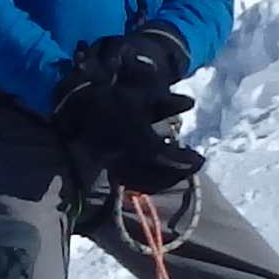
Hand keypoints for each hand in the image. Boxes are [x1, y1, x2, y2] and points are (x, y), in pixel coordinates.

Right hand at [49, 70, 197, 189]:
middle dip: (178, 171)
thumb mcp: (142, 97)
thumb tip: (190, 103)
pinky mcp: (112, 167)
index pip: (163, 157)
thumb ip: (166, 104)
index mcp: (134, 138)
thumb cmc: (114, 98)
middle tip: (195, 164)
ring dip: (167, 178)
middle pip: (156, 175)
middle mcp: (125, 156)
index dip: (183, 161)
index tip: (199, 157)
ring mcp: (117, 164)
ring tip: (182, 169)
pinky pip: (135, 181)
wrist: (79, 107)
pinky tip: (163, 172)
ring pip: (146, 181)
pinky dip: (152, 180)